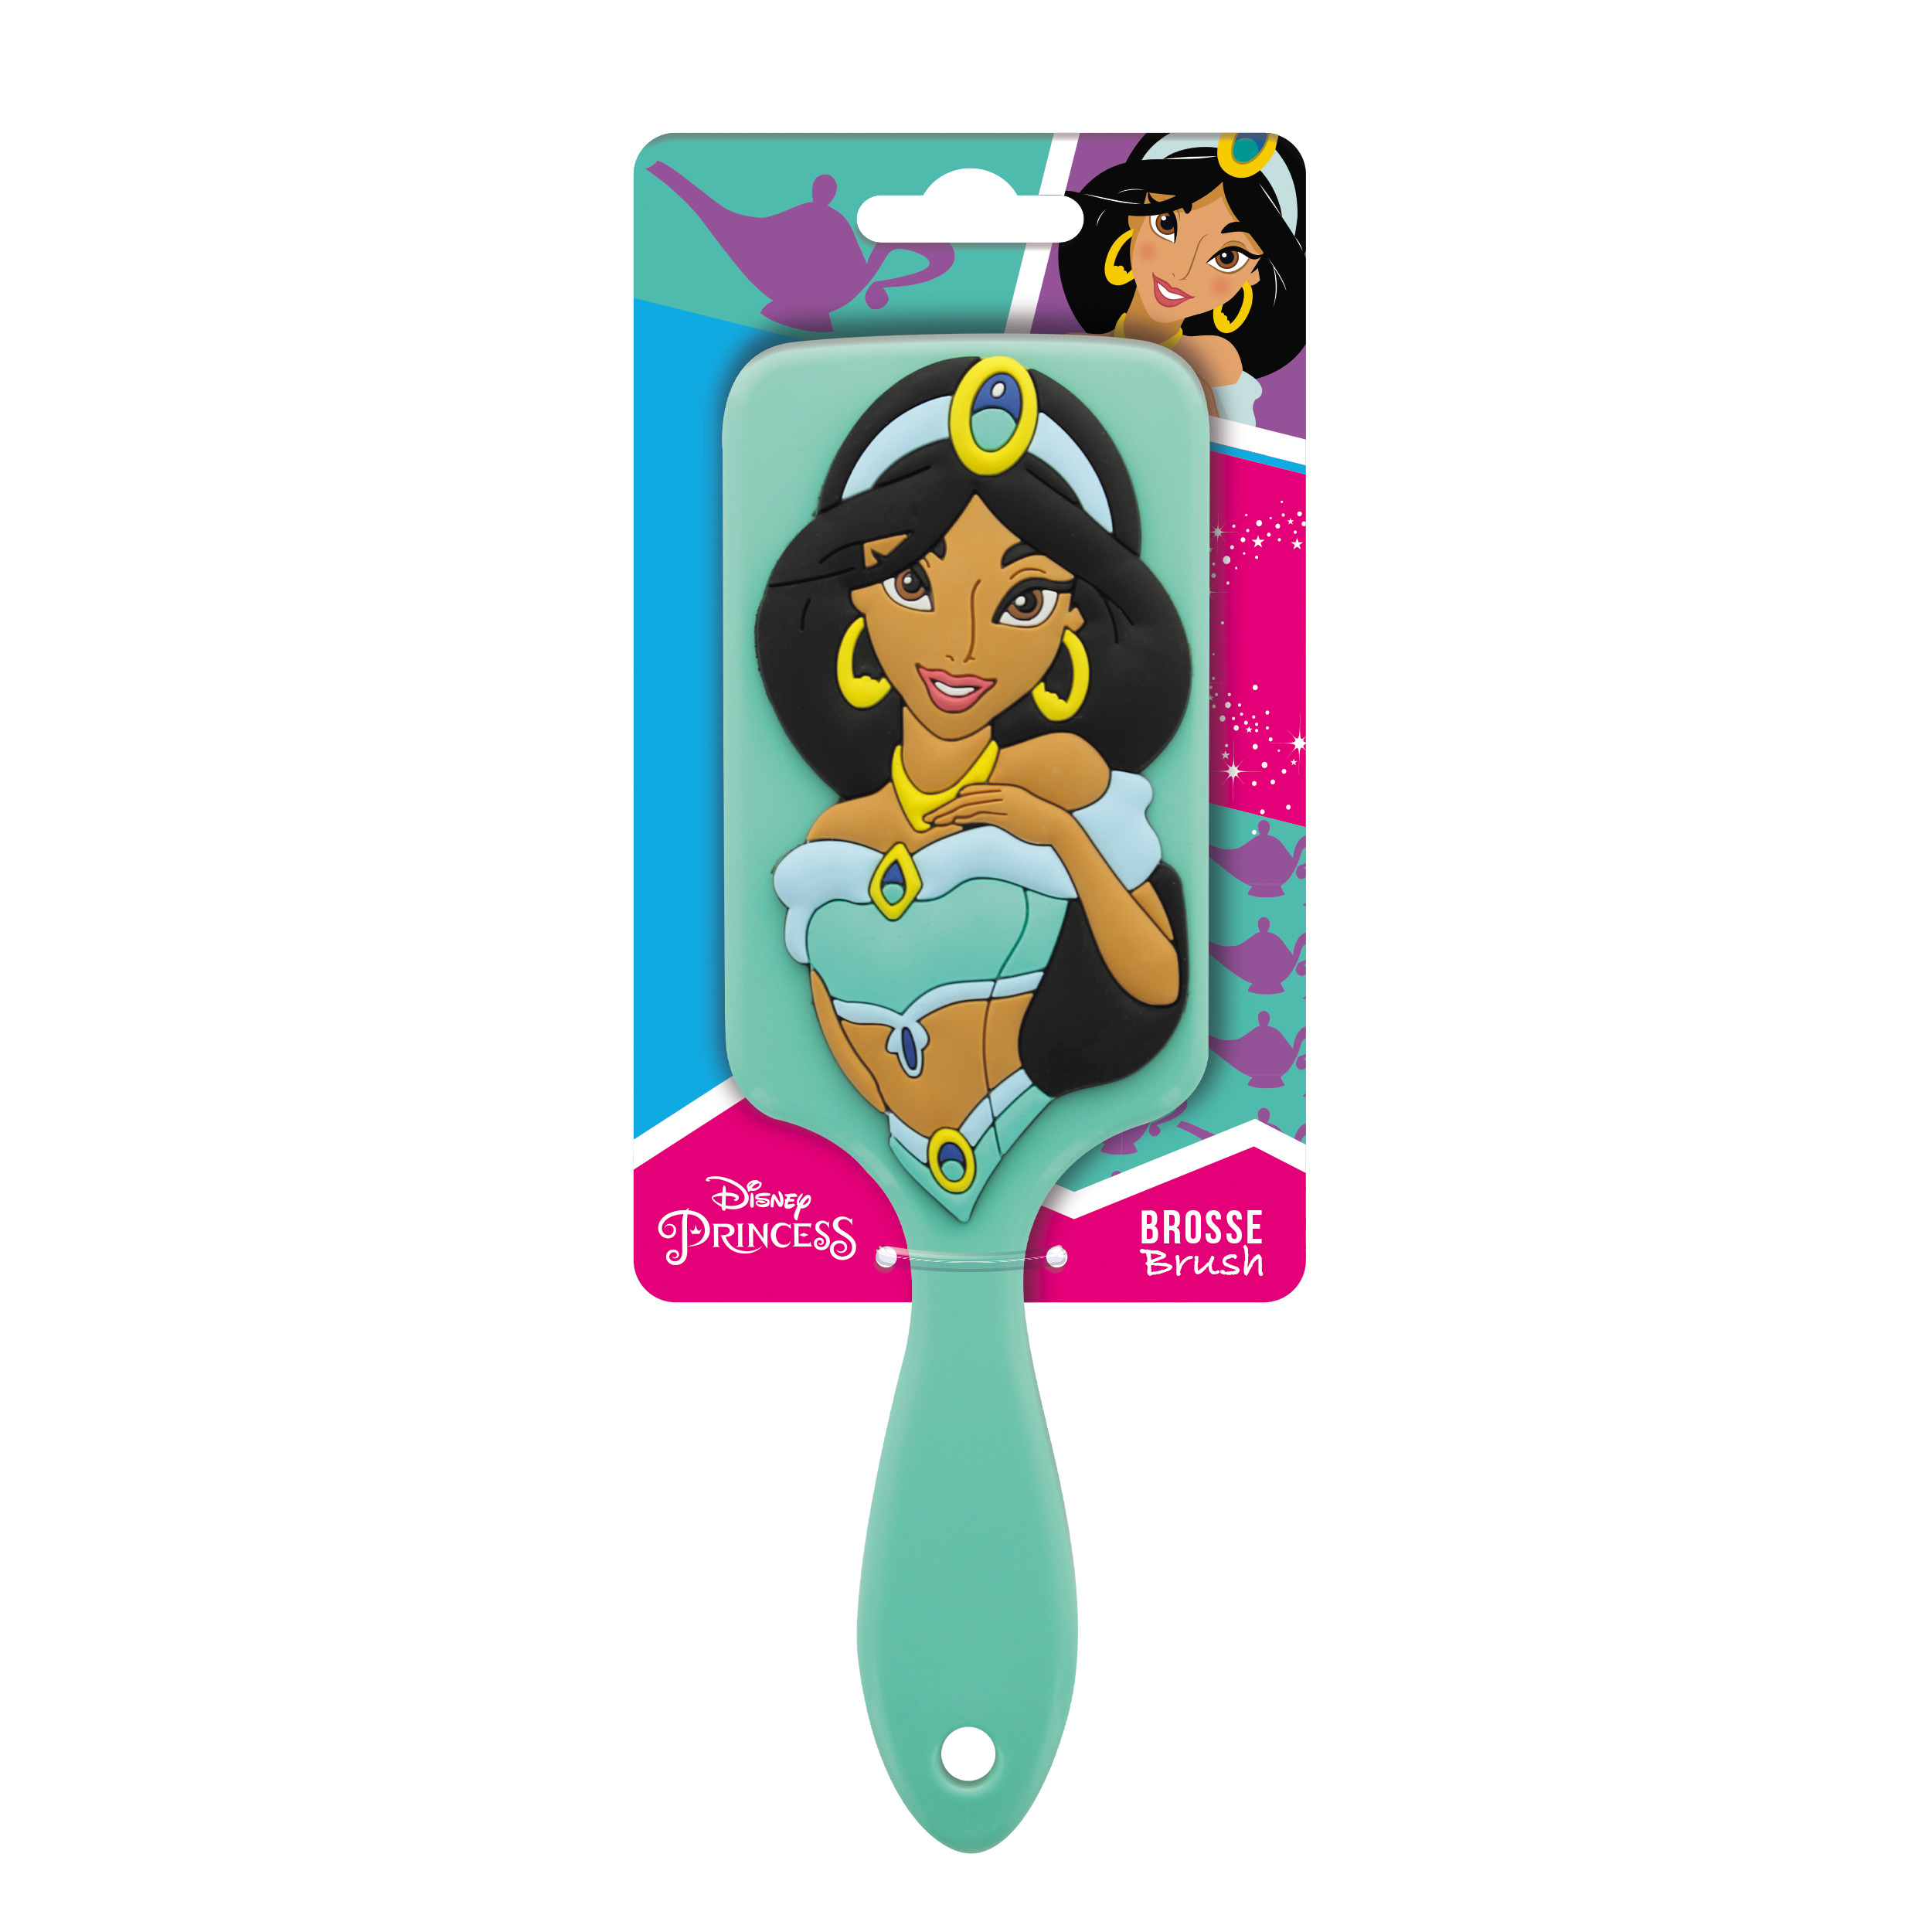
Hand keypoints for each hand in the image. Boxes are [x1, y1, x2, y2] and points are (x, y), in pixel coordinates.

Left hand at [922, 783, 1075, 848]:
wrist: (1059, 827)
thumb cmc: (1040, 822)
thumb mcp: (1019, 813)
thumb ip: (1002, 812)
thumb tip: (986, 818)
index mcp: (1004, 791)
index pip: (973, 792)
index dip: (954, 800)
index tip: (940, 808)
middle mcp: (1002, 794)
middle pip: (966, 798)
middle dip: (945, 807)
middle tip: (927, 816)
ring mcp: (1004, 803)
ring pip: (969, 805)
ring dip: (949, 813)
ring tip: (933, 821)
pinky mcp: (1006, 815)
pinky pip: (981, 814)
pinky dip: (965, 816)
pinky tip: (952, 820)